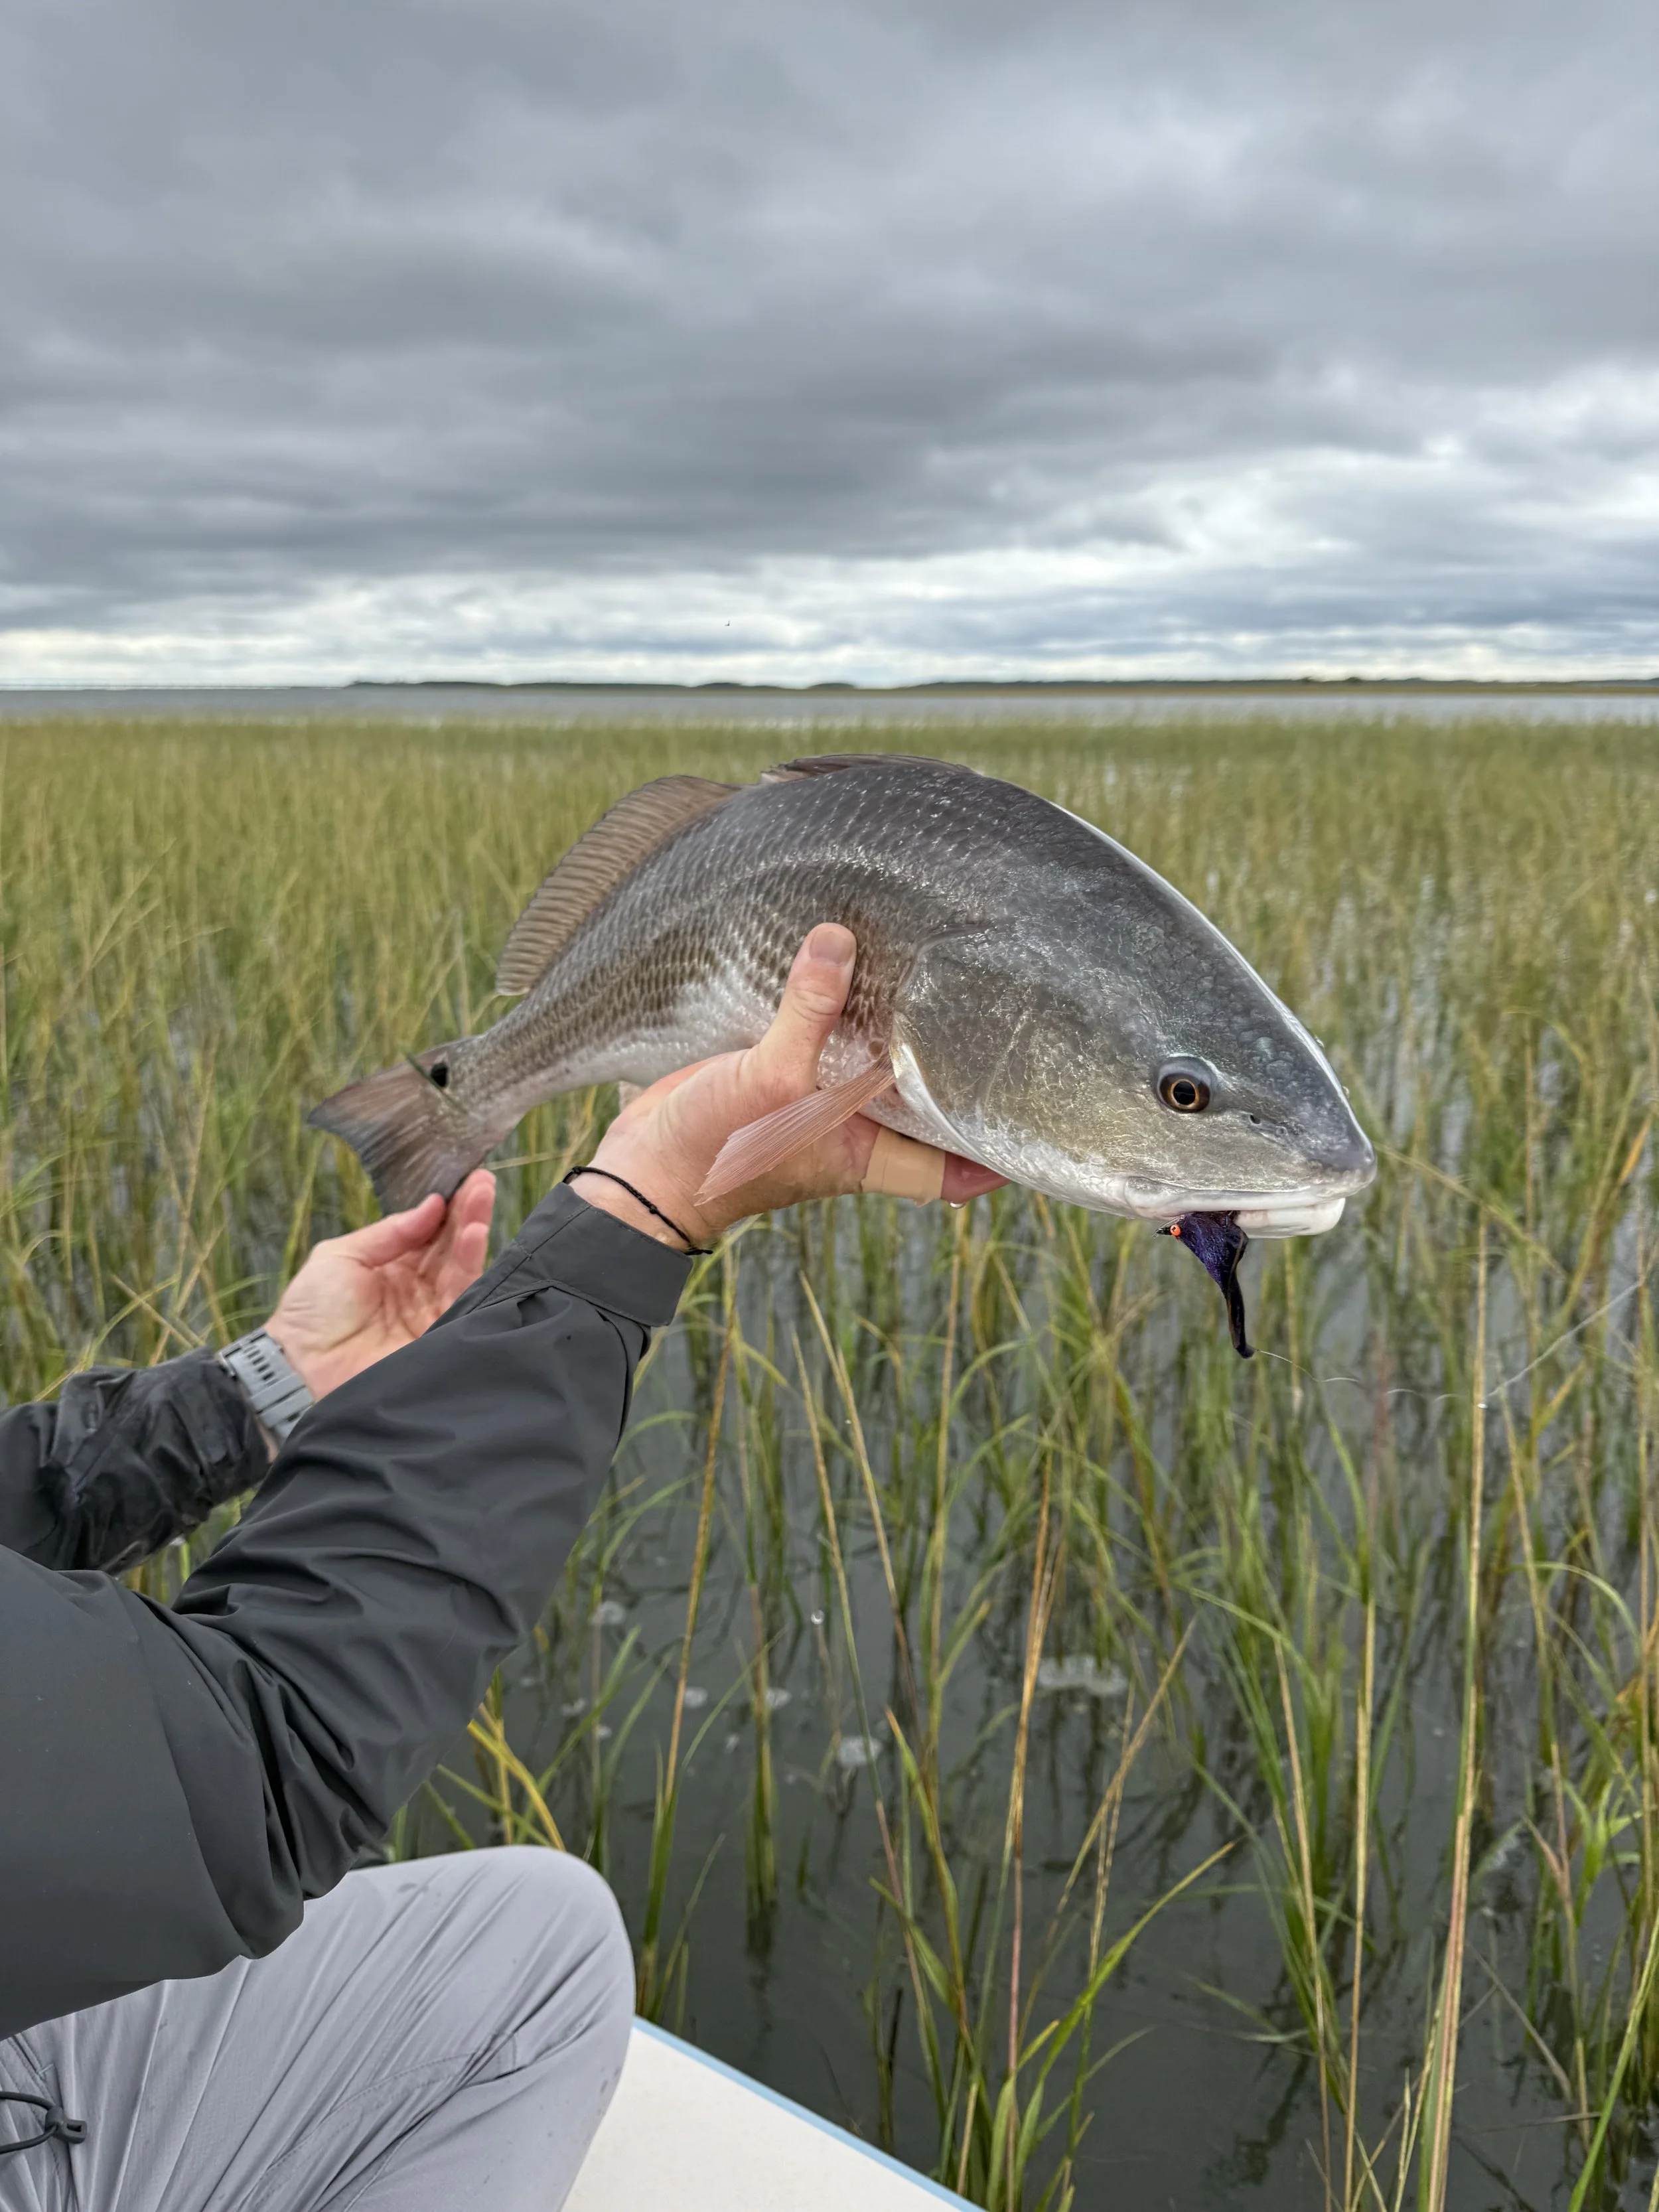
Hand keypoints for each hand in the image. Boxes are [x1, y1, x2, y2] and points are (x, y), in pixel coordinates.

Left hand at [265, 1170, 496, 1397]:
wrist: (302, 1369)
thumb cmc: (310, 1311)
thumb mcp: (341, 1255)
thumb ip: (389, 1232)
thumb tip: (431, 1205)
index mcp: (389, 1267)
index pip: (425, 1231)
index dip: (443, 1206)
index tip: (461, 1178)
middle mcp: (414, 1287)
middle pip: (447, 1244)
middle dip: (466, 1211)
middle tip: (483, 1181)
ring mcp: (429, 1309)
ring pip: (460, 1264)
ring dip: (473, 1228)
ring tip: (482, 1196)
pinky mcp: (441, 1331)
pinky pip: (463, 1293)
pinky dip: (471, 1261)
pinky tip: (476, 1233)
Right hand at [577, 925, 1005, 1247]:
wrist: (637, 1170)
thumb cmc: (717, 1150)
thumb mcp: (773, 1081)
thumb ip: (809, 1013)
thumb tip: (838, 939)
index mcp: (872, 1154)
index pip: (959, 1167)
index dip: (1002, 1147)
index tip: (1042, 1106)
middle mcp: (855, 1130)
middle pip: (926, 1103)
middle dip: (956, 1064)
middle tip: (1000, 1004)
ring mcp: (818, 1102)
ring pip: (877, 1065)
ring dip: (898, 1028)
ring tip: (941, 969)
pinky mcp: (779, 1074)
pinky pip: (824, 1039)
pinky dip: (837, 1007)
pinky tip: (851, 960)